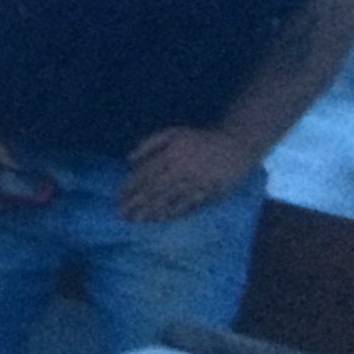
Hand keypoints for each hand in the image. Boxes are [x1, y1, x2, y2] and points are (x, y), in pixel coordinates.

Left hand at [121, 127, 256, 222]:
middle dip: (136, 203)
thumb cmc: (199, 139)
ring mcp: (194, 183)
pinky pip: (187, 205)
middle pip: (153, 189)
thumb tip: (128, 159)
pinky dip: (173, 212)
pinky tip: (161, 219)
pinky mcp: (207, 192)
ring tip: (136, 220)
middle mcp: (180, 170)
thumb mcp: (172, 133)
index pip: (144, 173)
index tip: (119, 197)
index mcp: (169, 155)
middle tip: (122, 215)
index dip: (130, 186)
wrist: (234, 145)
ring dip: (150, 210)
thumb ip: (149, 143)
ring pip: (168, 199)